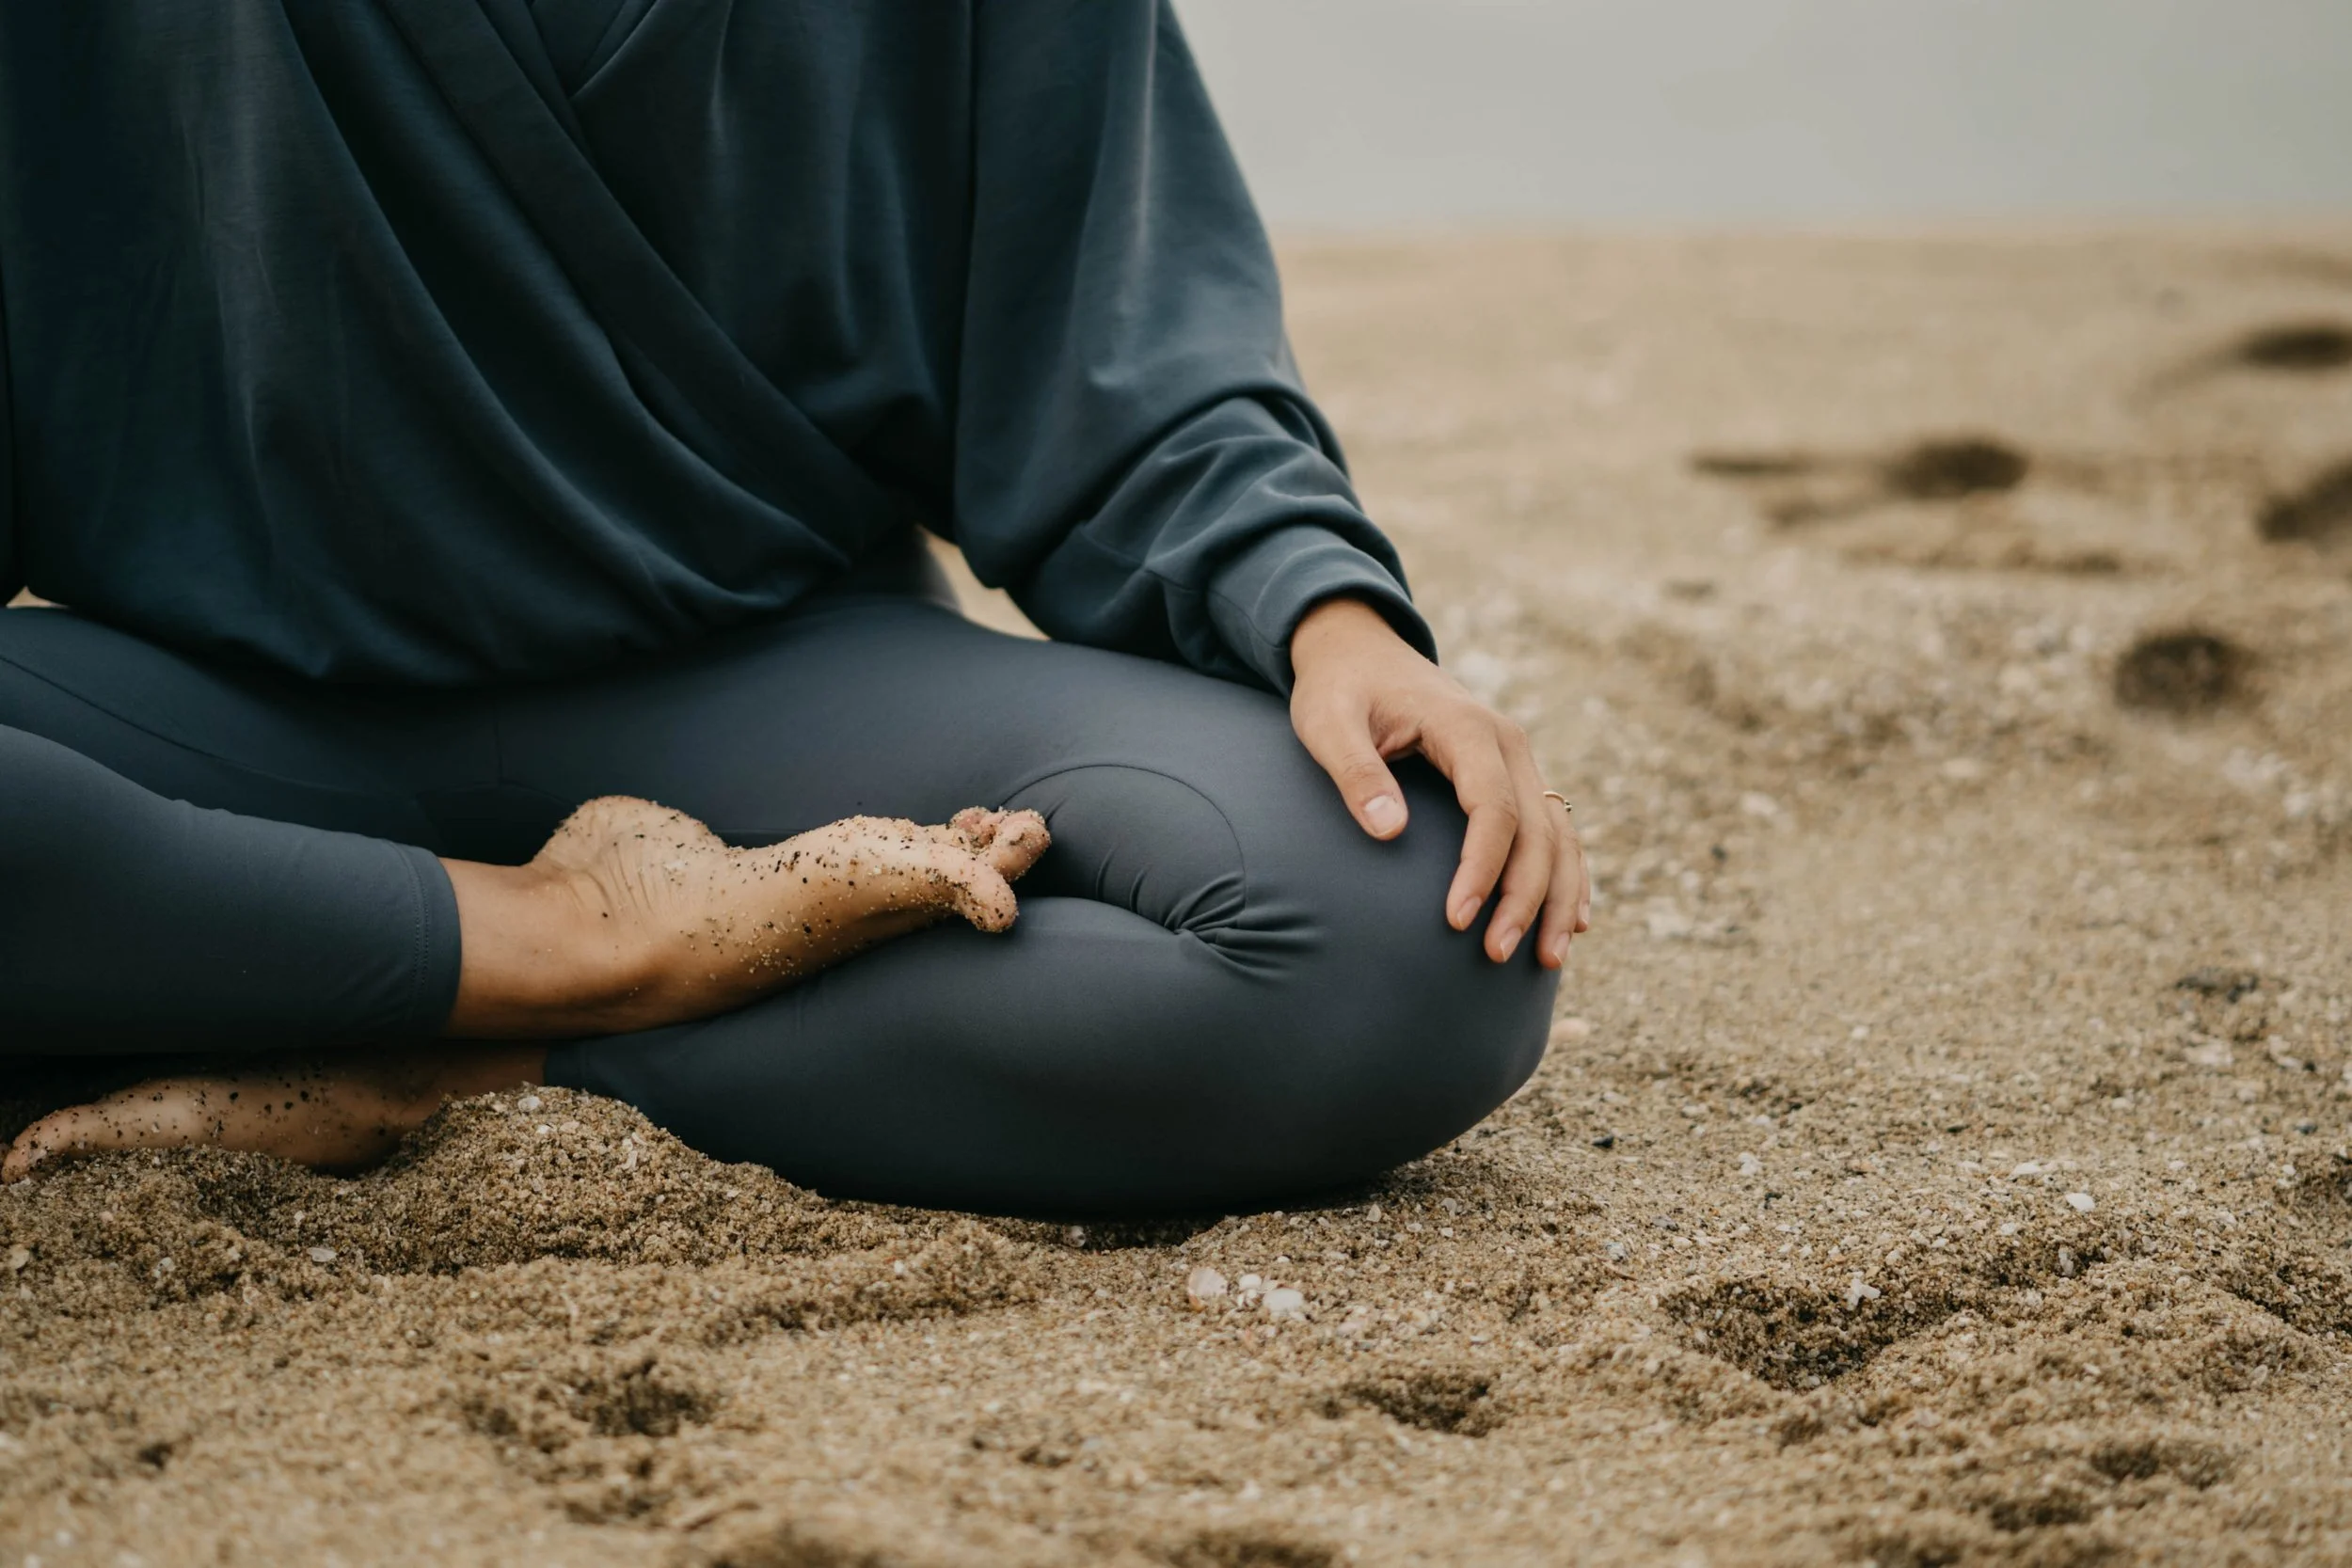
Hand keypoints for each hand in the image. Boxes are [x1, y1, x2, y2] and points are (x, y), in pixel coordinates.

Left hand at [1288, 597, 1589, 966]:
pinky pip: (1555, 829)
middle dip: (1525, 897)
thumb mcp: (1327, 722)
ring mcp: (1517, 760)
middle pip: (1538, 829)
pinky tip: (1571, 921)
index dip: (1481, 867)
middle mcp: (1506, 743)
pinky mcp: (1513, 776)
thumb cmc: (1339, 689)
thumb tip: (1390, 831)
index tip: (1457, 920)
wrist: (1359, 650)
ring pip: (1559, 833)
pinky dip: (1567, 875)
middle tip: (1496, 954)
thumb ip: (1355, 772)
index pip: (1492, 807)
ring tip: (1549, 958)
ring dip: (1559, 896)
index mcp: (1466, 727)